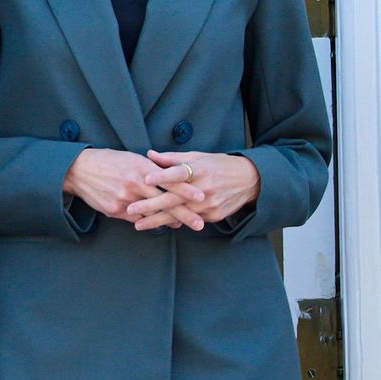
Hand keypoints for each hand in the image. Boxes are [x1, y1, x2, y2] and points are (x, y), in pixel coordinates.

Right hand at [63, 148, 205, 230]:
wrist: (80, 170)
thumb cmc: (110, 161)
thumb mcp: (132, 159)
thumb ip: (151, 170)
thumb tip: (170, 180)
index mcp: (141, 167)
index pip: (169, 180)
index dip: (186, 189)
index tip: (201, 197)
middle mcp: (134, 184)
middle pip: (164, 201)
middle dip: (183, 214)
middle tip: (199, 224)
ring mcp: (124, 199)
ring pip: (150, 213)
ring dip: (166, 220)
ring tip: (179, 225)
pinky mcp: (115, 210)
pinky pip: (135, 219)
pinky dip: (145, 221)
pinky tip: (153, 223)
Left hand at [125, 150, 259, 229]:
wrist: (249, 181)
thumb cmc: (220, 165)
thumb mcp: (199, 157)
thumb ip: (173, 158)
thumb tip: (149, 154)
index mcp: (201, 169)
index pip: (179, 173)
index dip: (162, 176)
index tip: (146, 179)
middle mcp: (204, 189)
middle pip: (174, 198)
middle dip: (150, 206)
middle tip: (131, 209)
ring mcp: (208, 205)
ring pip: (179, 215)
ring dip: (157, 220)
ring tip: (138, 224)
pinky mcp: (212, 216)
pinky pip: (189, 220)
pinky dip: (174, 222)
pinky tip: (158, 225)